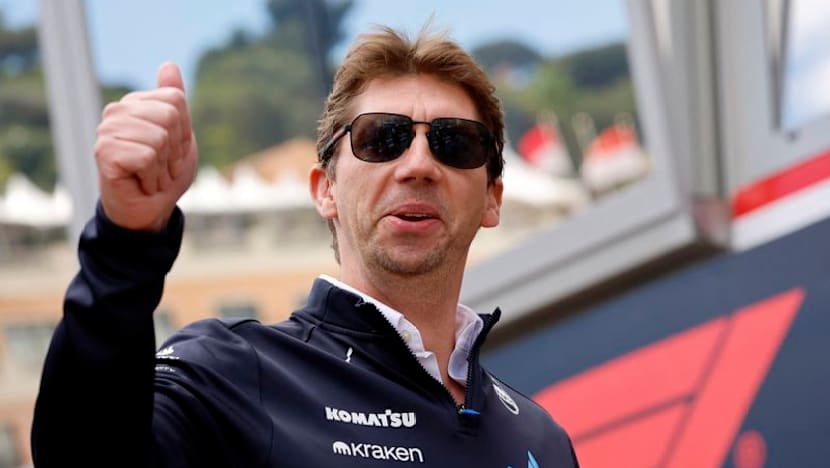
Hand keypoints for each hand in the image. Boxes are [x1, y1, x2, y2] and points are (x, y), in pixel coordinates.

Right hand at [95, 62, 197, 230]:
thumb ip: (174, 101)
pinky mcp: (103, 152)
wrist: (149, 210)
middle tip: (160, 166)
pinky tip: (141, 183)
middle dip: (174, 150)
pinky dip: (153, 177)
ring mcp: (106, 131)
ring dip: (163, 167)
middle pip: (169, 117)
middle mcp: (116, 112)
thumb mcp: (179, 136)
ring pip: (159, 138)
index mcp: (135, 103)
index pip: (176, 101)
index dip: (183, 132)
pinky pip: (147, 157)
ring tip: (150, 175)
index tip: (171, 150)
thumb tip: (169, 64)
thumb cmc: (163, 174)